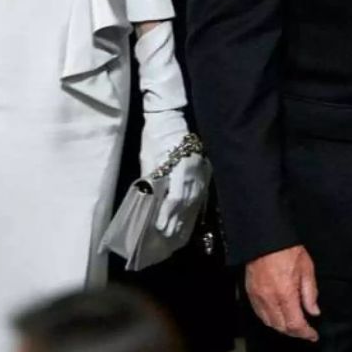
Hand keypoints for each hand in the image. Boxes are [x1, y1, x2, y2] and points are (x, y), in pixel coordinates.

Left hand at [140, 108, 204, 237]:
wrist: (169, 116)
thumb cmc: (155, 135)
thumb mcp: (149, 158)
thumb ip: (152, 179)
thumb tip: (149, 201)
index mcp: (181, 167)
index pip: (176, 196)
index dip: (168, 213)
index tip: (159, 226)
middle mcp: (195, 171)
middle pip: (187, 202)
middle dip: (176, 220)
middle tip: (166, 235)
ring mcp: (201, 170)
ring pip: (195, 200)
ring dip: (185, 217)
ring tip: (176, 232)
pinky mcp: (202, 170)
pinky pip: (200, 193)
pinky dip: (193, 207)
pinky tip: (188, 217)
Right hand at [245, 245, 319, 340]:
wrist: (264, 237)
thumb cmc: (287, 250)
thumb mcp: (306, 268)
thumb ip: (310, 292)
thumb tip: (313, 311)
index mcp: (285, 293)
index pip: (295, 324)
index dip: (305, 333)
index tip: (313, 335)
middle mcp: (270, 298)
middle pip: (281, 327)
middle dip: (295, 332)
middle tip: (305, 331)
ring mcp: (258, 296)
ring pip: (269, 322)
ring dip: (282, 327)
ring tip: (292, 325)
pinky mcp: (250, 292)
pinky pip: (259, 313)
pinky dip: (270, 319)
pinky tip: (277, 316)